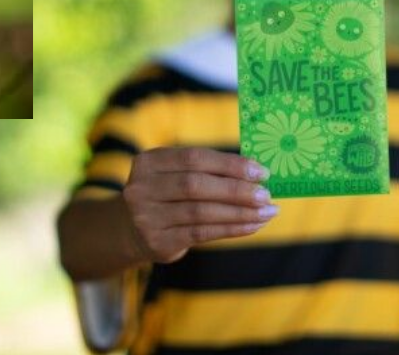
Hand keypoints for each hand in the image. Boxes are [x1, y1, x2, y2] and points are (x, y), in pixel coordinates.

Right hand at [122, 147, 276, 263]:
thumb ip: (207, 170)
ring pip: (201, 212)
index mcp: (149, 162)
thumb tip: (255, 172)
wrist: (131, 230)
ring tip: (267, 212)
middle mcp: (143, 188)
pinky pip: (202, 233)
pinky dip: (231, 229)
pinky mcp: (158, 241)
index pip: (194, 158)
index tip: (260, 171)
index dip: (229, 164)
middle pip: (195, 185)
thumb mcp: (175, 175)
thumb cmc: (166, 196)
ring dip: (239, 212)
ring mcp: (147, 216)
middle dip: (236, 189)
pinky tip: (253, 225)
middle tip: (265, 193)